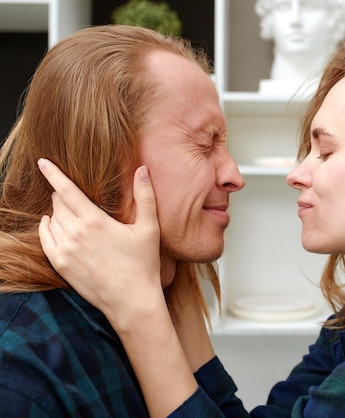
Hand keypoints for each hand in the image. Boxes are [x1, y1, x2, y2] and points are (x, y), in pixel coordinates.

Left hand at [38, 158, 162, 325]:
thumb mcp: (149, 229)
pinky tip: (51, 225)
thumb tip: (143, 169)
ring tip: (69, 211)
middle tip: (72, 194)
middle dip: (62, 195)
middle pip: (59, 204)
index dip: (53, 174)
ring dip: (57, 212)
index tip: (42, 161)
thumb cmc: (144, 265)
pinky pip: (45, 239)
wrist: (131, 301)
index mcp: (95, 221)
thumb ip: (145, 197)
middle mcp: (75, 234)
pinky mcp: (60, 265)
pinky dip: (46, 228)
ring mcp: (65, 250)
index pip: (67, 191)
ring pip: (52, 221)